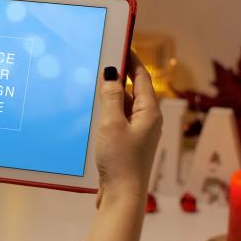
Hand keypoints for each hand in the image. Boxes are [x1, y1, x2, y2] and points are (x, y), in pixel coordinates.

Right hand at [96, 53, 161, 206]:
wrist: (122, 196)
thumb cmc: (120, 159)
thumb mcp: (112, 123)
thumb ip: (112, 96)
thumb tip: (112, 73)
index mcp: (150, 112)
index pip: (142, 78)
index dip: (132, 61)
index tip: (121, 45)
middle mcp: (147, 121)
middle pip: (133, 92)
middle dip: (118, 78)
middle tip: (100, 64)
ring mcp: (137, 134)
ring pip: (123, 107)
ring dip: (110, 97)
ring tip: (91, 85)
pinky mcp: (126, 144)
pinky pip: (117, 121)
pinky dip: (107, 113)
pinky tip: (91, 112)